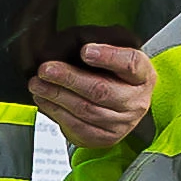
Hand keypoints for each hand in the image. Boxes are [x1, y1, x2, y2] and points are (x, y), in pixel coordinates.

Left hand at [27, 38, 155, 150]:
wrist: (122, 104)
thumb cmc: (113, 73)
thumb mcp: (114, 51)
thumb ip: (98, 42)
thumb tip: (73, 42)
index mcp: (142, 74)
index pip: (130, 63)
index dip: (108, 57)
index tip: (85, 50)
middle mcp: (137, 101)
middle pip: (101, 90)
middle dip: (68, 79)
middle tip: (45, 69)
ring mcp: (123, 123)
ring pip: (85, 111)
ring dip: (56, 96)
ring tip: (37, 84)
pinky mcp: (106, 138)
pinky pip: (78, 128)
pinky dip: (56, 112)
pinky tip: (44, 99)